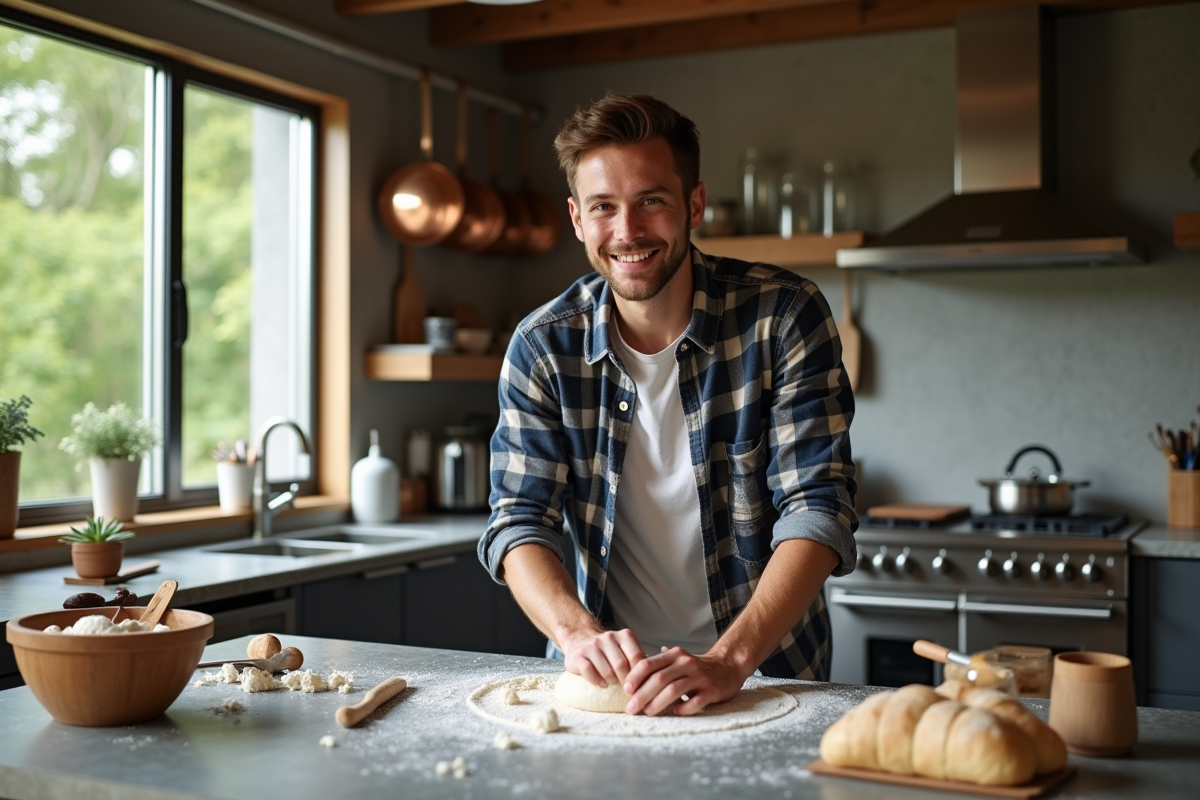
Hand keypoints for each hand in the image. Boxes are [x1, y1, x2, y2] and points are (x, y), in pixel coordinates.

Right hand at [562, 628, 645, 688]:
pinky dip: (596, 681)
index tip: (641, 686)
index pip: (636, 656)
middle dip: (626, 682)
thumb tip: (651, 681)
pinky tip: (601, 685)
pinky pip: (588, 671)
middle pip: (621, 665)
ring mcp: (592, 646)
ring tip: (614, 686)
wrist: (579, 637)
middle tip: (628, 692)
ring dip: (611, 682)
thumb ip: (635, 659)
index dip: (640, 674)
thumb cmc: (607, 650)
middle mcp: (608, 638)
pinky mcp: (578, 655)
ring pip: (606, 670)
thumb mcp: (623, 648)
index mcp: (624, 636)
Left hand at [623, 647, 748, 716]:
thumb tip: (631, 670)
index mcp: (674, 655)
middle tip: (630, 709)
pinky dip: (684, 708)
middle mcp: (685, 663)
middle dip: (642, 695)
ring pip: (674, 690)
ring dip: (658, 703)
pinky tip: (676, 713)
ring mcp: (699, 676)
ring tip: (647, 713)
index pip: (649, 664)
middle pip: (658, 678)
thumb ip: (657, 663)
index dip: (635, 677)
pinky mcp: (712, 690)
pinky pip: (696, 701)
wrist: (728, 666)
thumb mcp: (677, 659)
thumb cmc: (697, 667)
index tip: (625, 690)